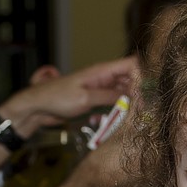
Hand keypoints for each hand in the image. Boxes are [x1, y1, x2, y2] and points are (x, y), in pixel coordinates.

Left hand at [3, 56, 140, 131]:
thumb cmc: (57, 98)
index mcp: (102, 71)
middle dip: (138, 95)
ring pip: (124, 96)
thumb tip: (133, 95)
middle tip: (141, 111)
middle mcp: (104, 78)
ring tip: (124, 119)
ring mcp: (101, 90)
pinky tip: (102, 121)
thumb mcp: (85, 98)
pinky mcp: (96, 100)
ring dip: (125, 107)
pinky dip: (112, 113)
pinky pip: (112, 105)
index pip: (131, 65)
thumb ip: (109, 96)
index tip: (149, 93)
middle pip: (131, 82)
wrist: (38, 107)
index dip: (143, 75)